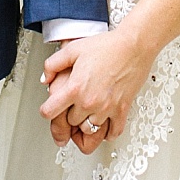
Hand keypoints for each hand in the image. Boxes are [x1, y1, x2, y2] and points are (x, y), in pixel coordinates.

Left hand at [40, 29, 150, 155]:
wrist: (134, 45)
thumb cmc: (108, 46)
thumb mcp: (73, 49)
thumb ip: (53, 64)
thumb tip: (45, 79)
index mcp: (75, 88)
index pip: (50, 112)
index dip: (46, 110)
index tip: (50, 109)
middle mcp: (89, 102)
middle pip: (70, 122)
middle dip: (69, 114)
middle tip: (72, 106)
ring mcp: (106, 108)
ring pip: (89, 129)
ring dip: (86, 123)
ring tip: (87, 113)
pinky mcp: (122, 110)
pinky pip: (112, 132)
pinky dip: (107, 133)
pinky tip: (104, 124)